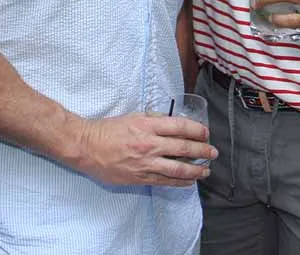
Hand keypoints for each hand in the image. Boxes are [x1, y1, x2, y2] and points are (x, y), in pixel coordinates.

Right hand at [71, 113, 216, 186]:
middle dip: (202, 150)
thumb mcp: (133, 117)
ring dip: (195, 170)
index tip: (206, 133)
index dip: (196, 130)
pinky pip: (164, 181)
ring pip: (177, 168)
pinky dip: (179, 182)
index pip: (179, 126)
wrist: (86, 146)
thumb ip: (153, 119)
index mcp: (147, 125)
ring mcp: (144, 163)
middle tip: (213, 152)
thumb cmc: (107, 130)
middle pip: (183, 148)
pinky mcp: (139, 177)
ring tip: (206, 170)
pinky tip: (189, 181)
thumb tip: (172, 123)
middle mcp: (148, 144)